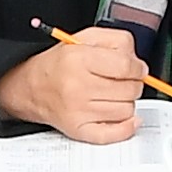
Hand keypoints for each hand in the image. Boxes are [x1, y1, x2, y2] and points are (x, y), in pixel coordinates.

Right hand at [0, 29, 143, 142]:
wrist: (31, 87)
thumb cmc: (60, 64)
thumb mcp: (86, 37)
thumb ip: (117, 42)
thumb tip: (139, 66)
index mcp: (79, 59)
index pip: (126, 66)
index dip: (138, 68)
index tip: (137, 69)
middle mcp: (77, 86)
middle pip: (130, 89)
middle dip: (132, 83)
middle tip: (121, 81)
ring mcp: (78, 111)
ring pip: (126, 110)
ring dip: (126, 102)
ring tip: (112, 95)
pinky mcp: (79, 130)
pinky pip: (113, 134)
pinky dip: (126, 127)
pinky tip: (126, 119)